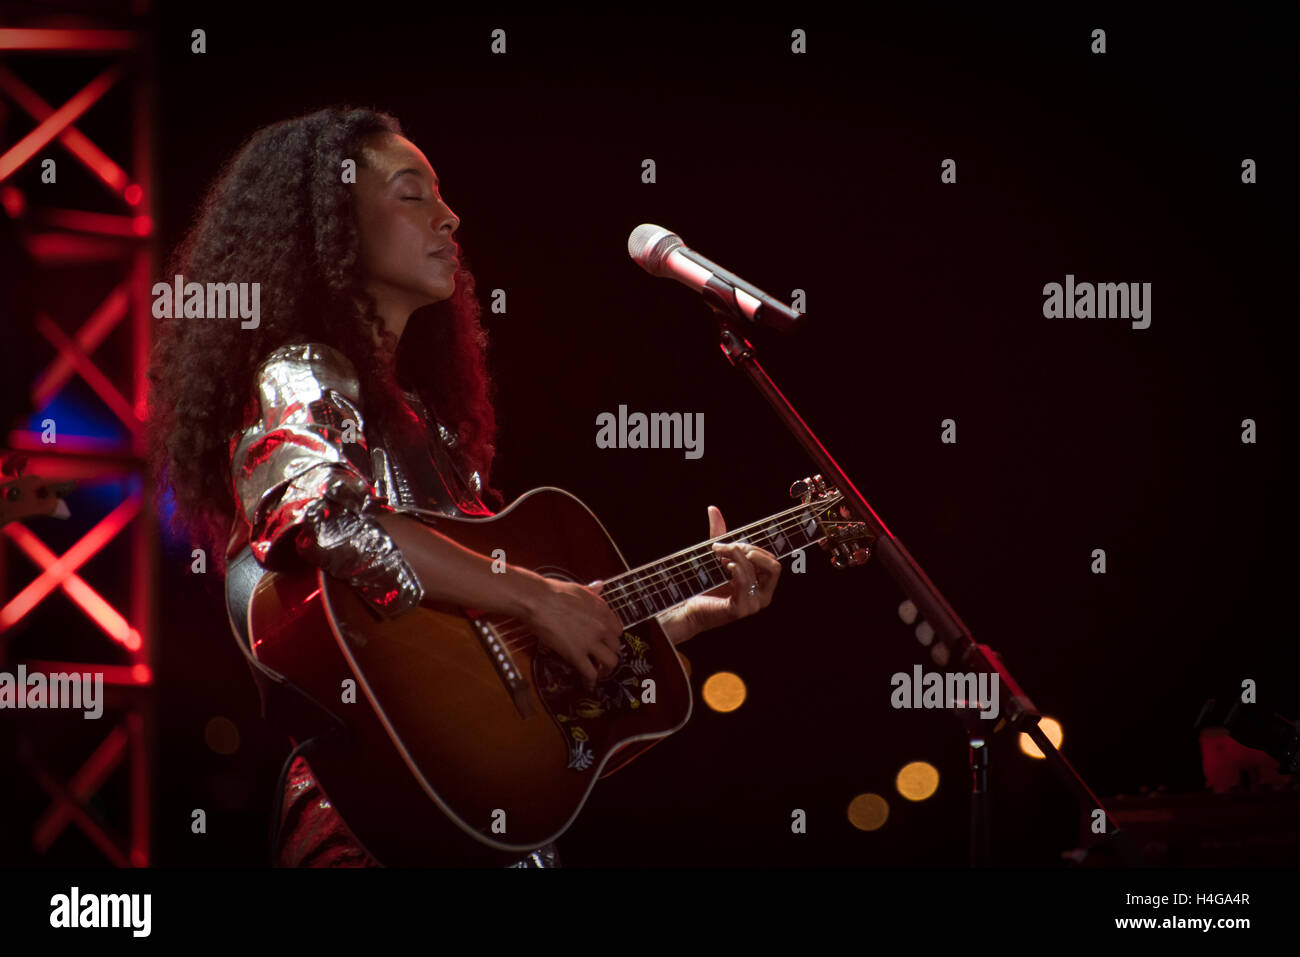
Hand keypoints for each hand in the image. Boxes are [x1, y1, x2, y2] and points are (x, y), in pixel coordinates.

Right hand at [527, 577, 623, 689]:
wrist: (538, 601)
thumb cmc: (554, 592)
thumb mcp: (579, 588)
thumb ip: (593, 591)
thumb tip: (600, 585)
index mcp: (603, 610)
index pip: (618, 630)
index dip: (612, 638)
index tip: (606, 643)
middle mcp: (602, 627)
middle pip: (616, 647)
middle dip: (610, 654)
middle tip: (602, 659)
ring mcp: (591, 642)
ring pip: (610, 662)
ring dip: (606, 670)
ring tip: (599, 673)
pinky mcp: (577, 654)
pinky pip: (591, 673)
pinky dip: (590, 682)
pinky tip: (588, 685)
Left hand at [669, 505, 779, 641]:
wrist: (688, 607)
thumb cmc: (706, 585)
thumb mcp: (716, 557)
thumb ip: (720, 535)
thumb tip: (712, 508)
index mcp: (764, 585)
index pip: (772, 561)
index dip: (754, 548)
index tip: (731, 544)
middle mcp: (763, 596)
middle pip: (772, 565)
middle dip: (749, 550)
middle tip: (726, 547)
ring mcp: (753, 605)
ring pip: (755, 570)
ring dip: (735, 556)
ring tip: (718, 555)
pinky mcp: (740, 609)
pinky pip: (745, 583)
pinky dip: (736, 569)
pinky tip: (725, 565)